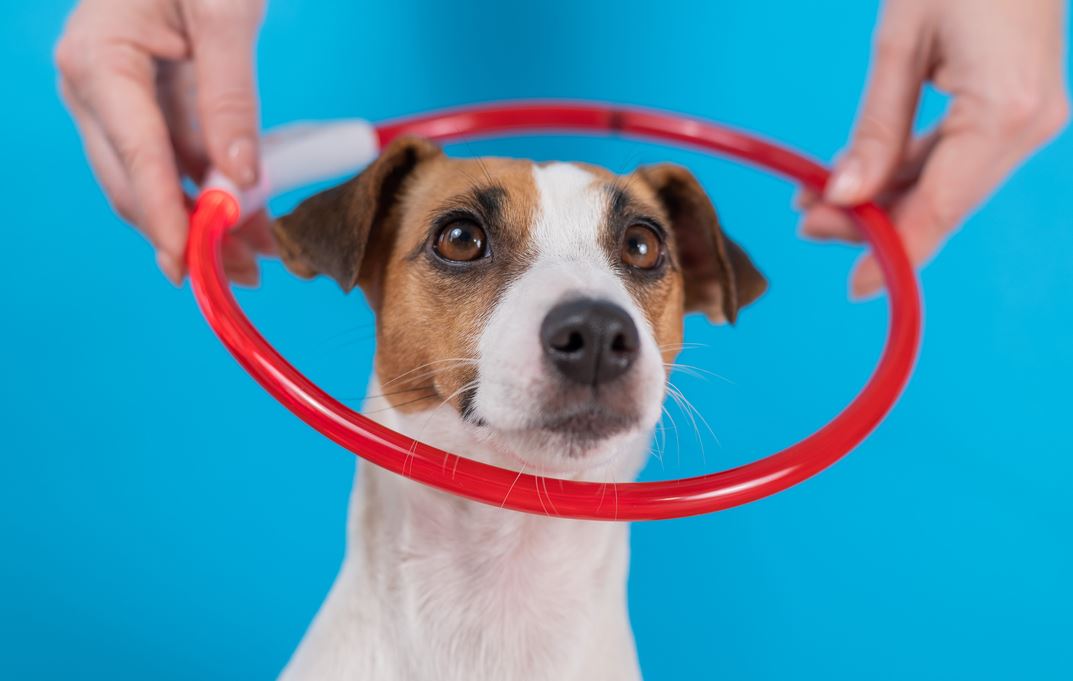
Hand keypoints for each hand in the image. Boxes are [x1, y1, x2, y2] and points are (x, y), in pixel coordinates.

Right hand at [56, 0, 272, 285]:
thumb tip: (240, 176)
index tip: (192, 261)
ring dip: (203, 225)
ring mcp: (116, 103)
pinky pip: (176, 165)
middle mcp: (94, 88)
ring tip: (256, 262)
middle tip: (240, 277)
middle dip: (186, 236)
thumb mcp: (224, 16)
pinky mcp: (147, 110)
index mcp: (99, 59)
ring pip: (155, 184)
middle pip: (134, 184)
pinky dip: (211, 195)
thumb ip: (230, 96)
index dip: (165, 214)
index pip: (135, 155)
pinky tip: (248, 225)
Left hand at [800, 0, 1068, 297]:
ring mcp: (1029, 121)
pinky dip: (906, 172)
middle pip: (941, 203)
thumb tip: (844, 197)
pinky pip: (956, 160)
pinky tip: (858, 177)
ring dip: (883, 199)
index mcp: (1004, 111)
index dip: (895, 252)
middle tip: (805, 220)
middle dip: (872, 221)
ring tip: (815, 201)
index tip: (856, 286)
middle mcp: (1028, 126)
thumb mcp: (902, 43)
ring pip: (946, 186)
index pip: (940, 205)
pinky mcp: (1017, 113)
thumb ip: (875, 129)